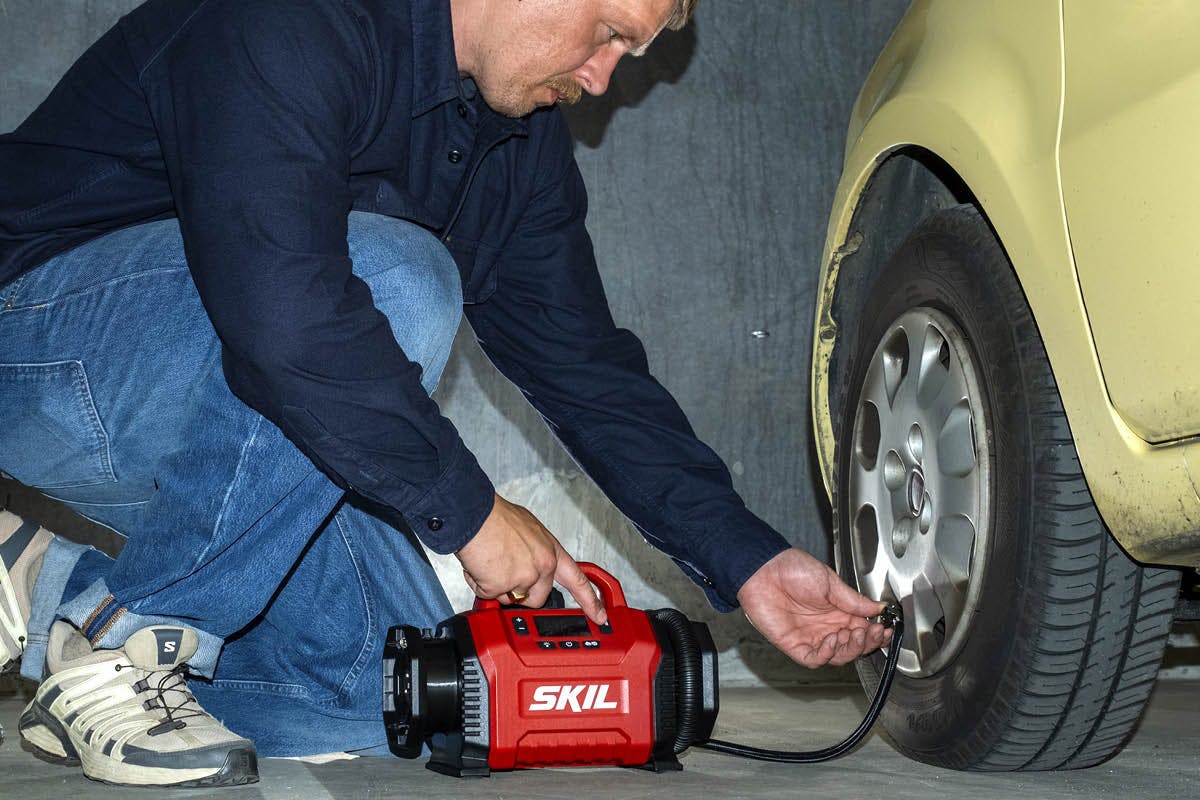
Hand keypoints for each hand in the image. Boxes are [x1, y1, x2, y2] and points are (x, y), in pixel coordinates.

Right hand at [455, 493, 606, 624]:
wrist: (475, 516)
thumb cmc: (496, 518)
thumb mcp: (529, 530)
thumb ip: (535, 551)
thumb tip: (528, 562)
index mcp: (551, 551)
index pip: (578, 580)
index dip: (590, 601)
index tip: (600, 616)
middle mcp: (543, 566)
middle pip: (536, 599)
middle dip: (519, 592)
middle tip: (505, 570)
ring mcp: (524, 578)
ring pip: (510, 599)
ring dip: (497, 587)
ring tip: (490, 562)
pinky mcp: (502, 586)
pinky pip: (488, 596)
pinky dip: (479, 584)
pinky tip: (479, 565)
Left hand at [737, 548, 891, 667]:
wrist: (764, 570)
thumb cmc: (792, 570)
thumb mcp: (830, 582)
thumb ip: (854, 600)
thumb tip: (878, 608)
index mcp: (837, 612)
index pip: (863, 630)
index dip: (876, 634)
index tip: (887, 629)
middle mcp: (826, 627)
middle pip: (854, 647)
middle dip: (867, 642)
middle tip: (873, 631)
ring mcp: (811, 637)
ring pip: (838, 656)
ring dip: (851, 648)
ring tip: (856, 633)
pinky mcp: (794, 645)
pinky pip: (815, 658)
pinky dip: (827, 654)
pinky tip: (833, 640)